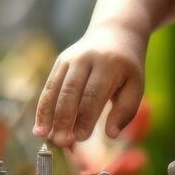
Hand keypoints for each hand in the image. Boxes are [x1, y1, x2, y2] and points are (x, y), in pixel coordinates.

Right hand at [33, 26, 146, 147]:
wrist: (115, 33)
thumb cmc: (127, 67)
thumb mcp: (135, 85)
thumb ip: (125, 111)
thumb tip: (111, 135)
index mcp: (108, 64)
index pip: (93, 94)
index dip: (86, 117)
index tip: (81, 138)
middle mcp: (86, 58)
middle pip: (71, 91)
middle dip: (64, 118)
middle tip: (62, 142)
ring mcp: (70, 58)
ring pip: (55, 89)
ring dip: (48, 114)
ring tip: (44, 136)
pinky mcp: (60, 62)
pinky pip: (49, 87)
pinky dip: (43, 108)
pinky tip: (39, 127)